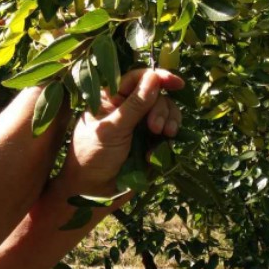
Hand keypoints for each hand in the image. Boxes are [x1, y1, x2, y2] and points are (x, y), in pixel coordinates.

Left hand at [63, 68, 183, 195]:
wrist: (93, 192)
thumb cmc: (93, 156)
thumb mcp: (112, 128)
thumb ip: (135, 104)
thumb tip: (154, 76)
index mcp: (111, 97)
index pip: (137, 77)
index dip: (158, 76)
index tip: (176, 83)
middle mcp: (128, 107)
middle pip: (157, 94)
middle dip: (162, 108)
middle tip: (156, 128)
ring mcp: (141, 125)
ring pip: (167, 112)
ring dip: (170, 121)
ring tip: (164, 136)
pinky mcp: (151, 142)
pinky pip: (169, 133)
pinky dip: (169, 140)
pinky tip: (156, 152)